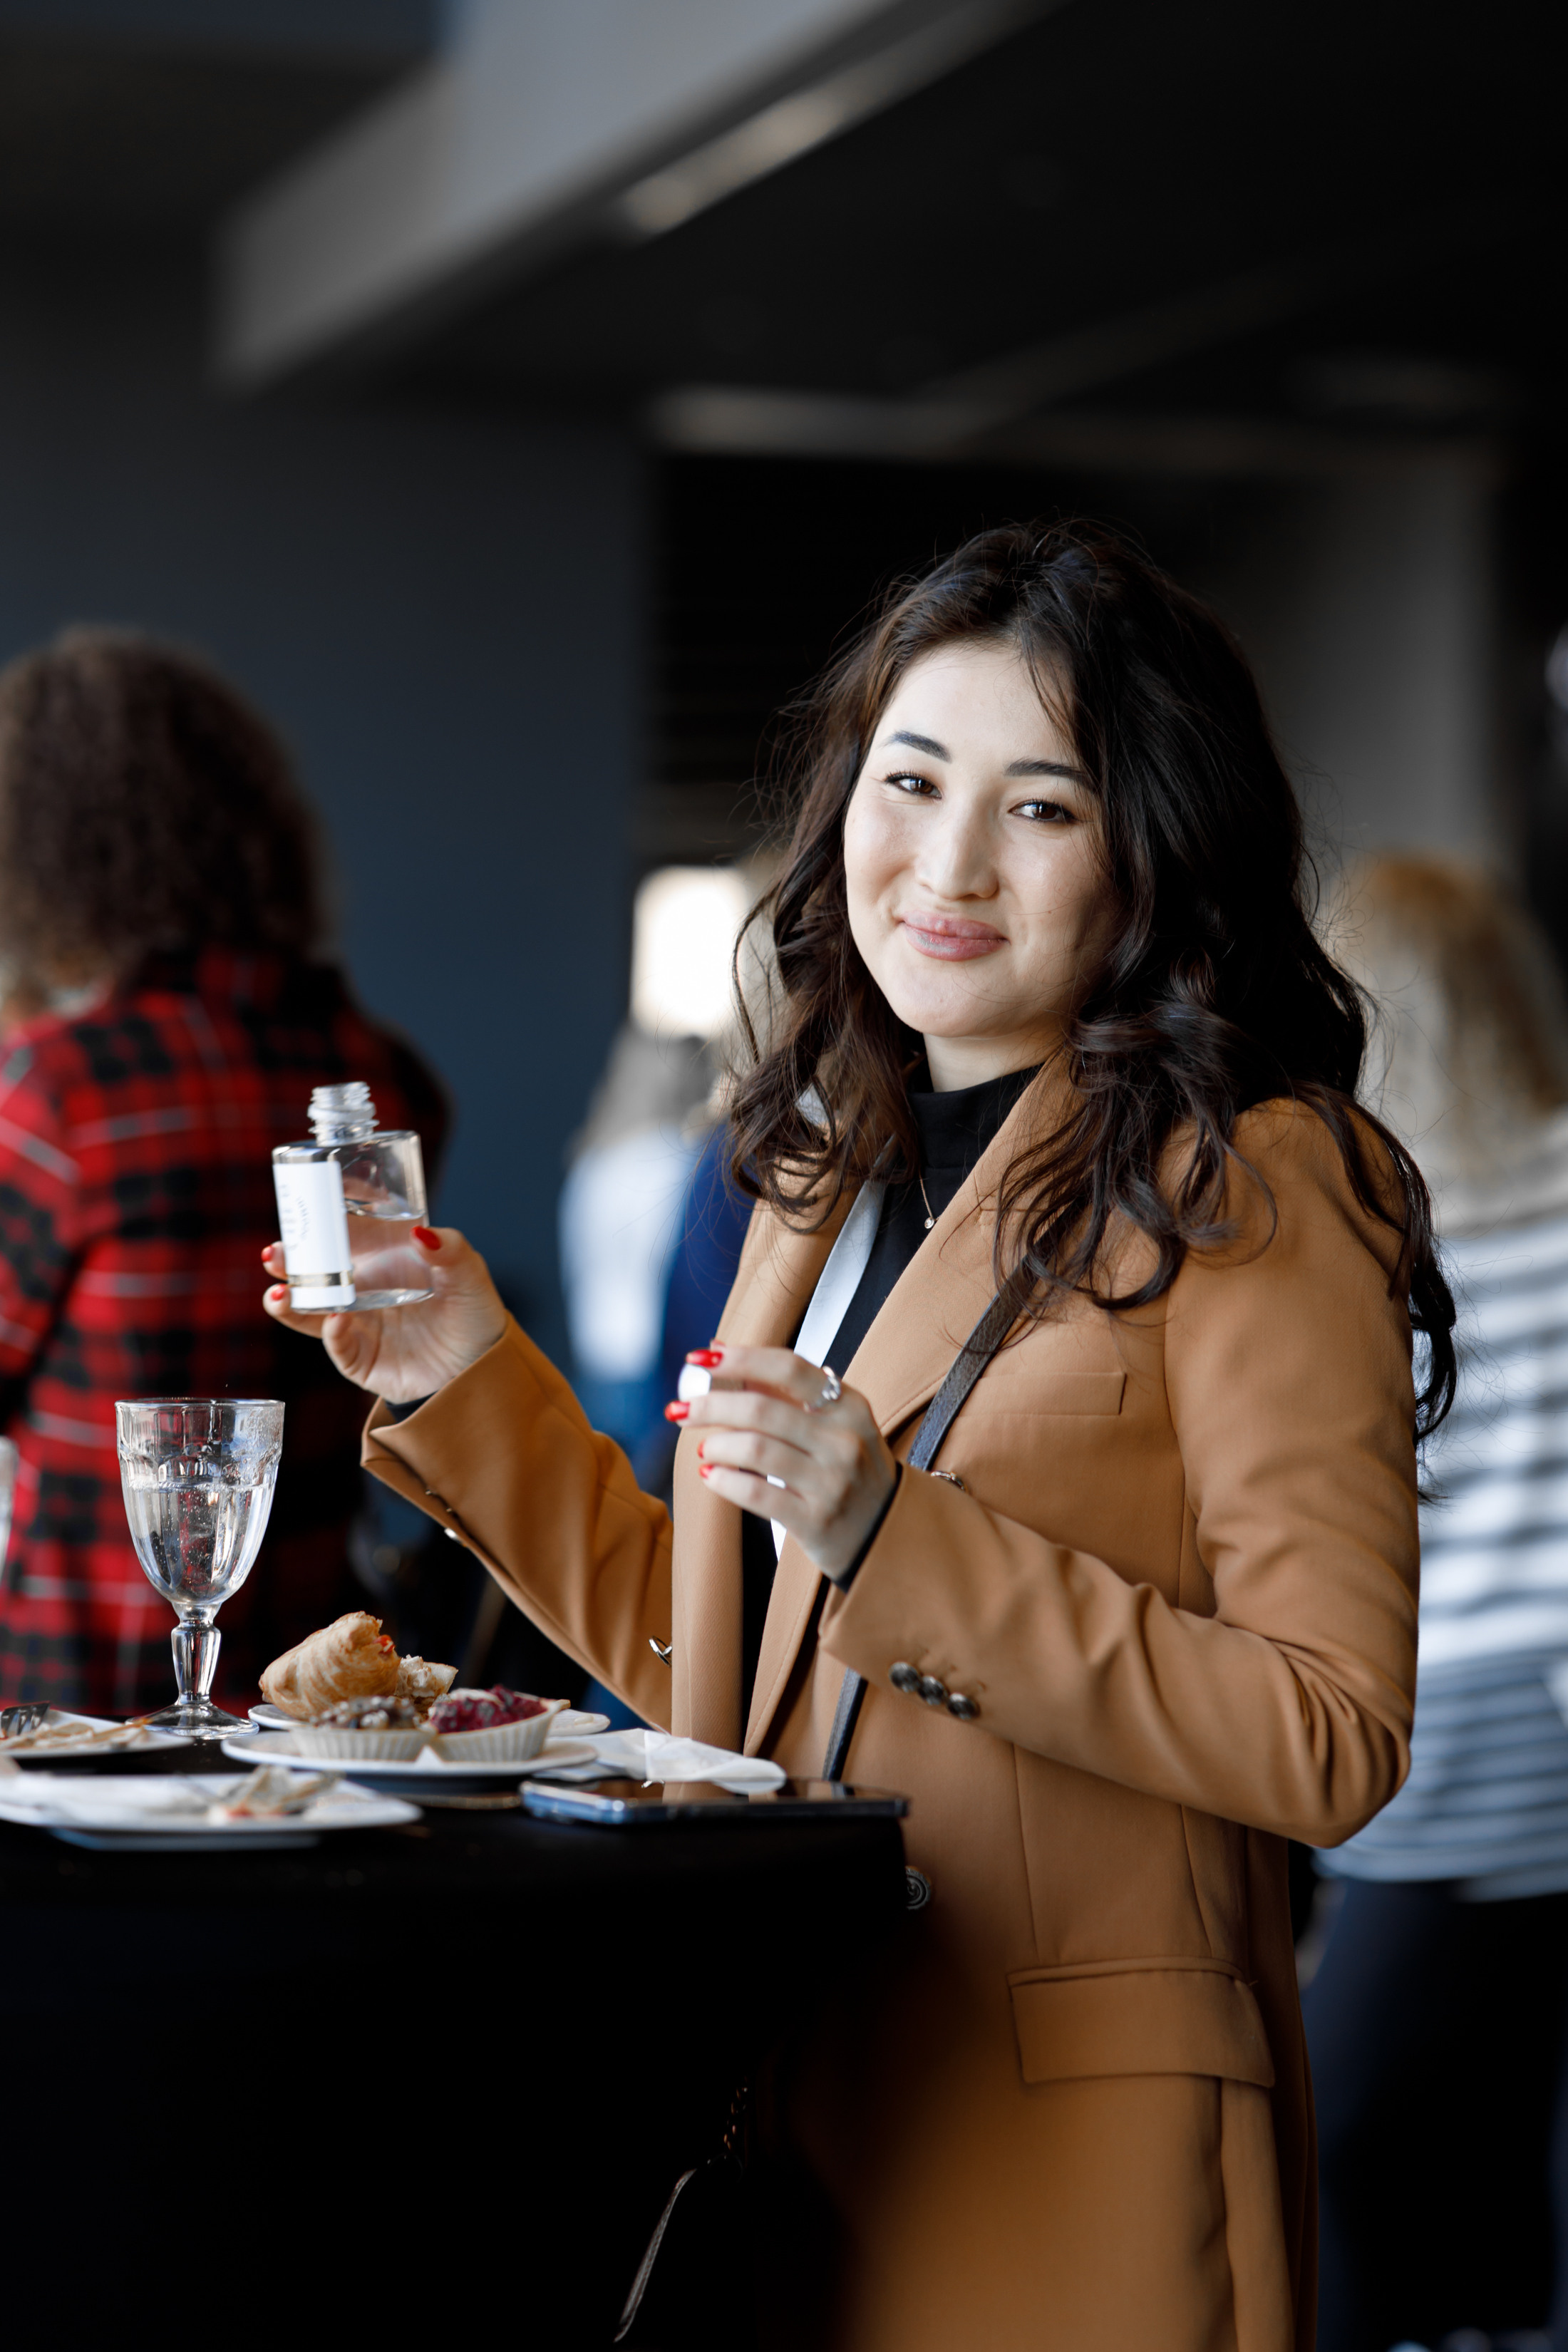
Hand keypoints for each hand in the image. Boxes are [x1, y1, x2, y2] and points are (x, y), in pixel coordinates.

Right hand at [261, 1227, 507, 1403]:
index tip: (305, 1202)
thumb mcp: (469, 1275)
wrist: (483, 1370)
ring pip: (311, 1312)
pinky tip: (336, 1320)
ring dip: (291, 1303)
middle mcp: (364, 1291)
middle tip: (274, 1254)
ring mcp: (358, 1325)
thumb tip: (420, 1233)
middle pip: (316, 1273)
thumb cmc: (473, 1316)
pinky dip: (333, 1334)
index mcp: (384, 1262)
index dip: (322, 1221)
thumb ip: (450, 1250)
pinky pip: (338, 1346)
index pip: (346, 1235)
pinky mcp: (361, 1359)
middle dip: (290, 1263)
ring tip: (279, 1294)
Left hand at [671, 1344, 896, 1581]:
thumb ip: (781, 1390)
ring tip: (704, 1448)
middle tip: (681, 1409)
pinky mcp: (816, 1521)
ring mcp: (832, 1482)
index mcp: (848, 1406)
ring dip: (717, 1445)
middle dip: (711, 1405)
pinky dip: (725, 1482)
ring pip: (756, 1450)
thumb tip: (719, 1350)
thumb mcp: (832, 1423)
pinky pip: (757, 1494)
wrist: (887, 1532)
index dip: (739, 1359)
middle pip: (762, 1409)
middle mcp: (844, 1440)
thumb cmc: (849, 1469)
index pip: (788, 1369)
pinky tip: (711, 1476)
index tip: (700, 1359)